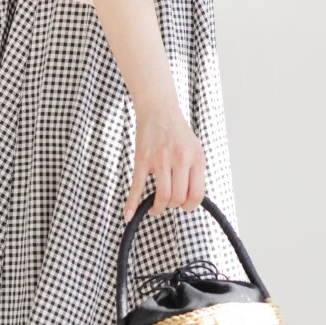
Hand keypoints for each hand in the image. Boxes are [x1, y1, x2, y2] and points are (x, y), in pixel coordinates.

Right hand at [123, 98, 206, 220]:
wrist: (159, 110)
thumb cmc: (177, 132)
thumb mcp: (195, 150)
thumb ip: (194, 172)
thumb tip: (190, 198)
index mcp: (195, 158)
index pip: (197, 194)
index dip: (190, 206)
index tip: (184, 206)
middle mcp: (179, 159)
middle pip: (178, 198)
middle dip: (172, 206)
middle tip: (168, 204)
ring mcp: (160, 159)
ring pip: (162, 196)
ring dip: (158, 208)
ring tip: (155, 207)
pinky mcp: (142, 159)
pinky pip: (137, 186)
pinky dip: (132, 203)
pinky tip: (128, 214)